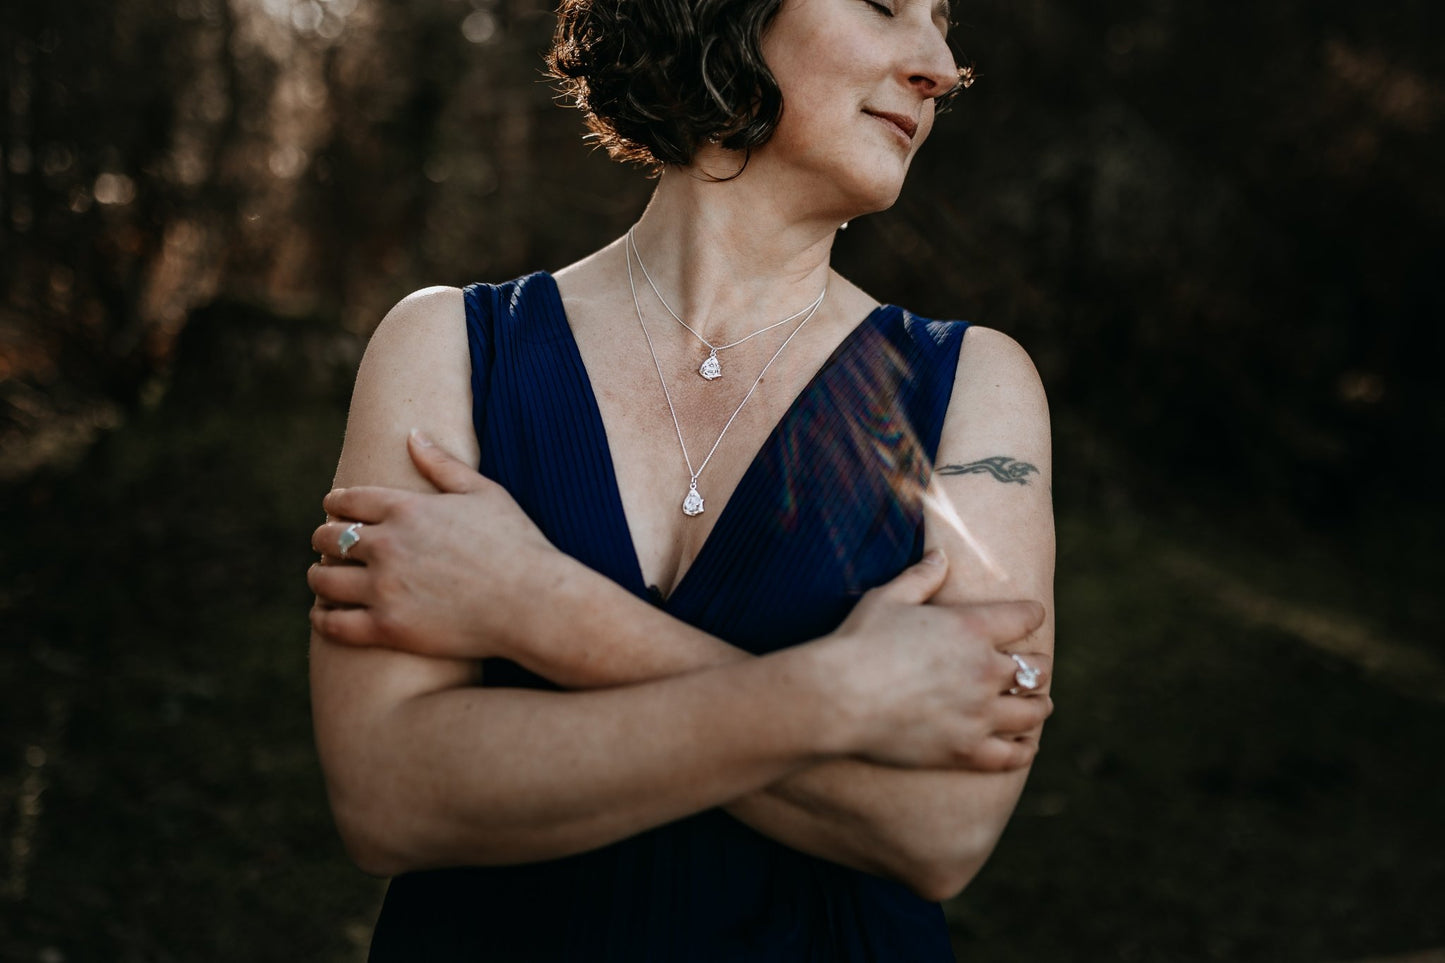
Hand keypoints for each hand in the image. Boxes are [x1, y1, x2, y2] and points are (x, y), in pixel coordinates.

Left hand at [308, 430, 560, 661]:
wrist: (534, 603)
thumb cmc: (517, 545)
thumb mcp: (484, 493)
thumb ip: (442, 464)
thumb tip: (412, 434)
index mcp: (408, 508)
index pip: (349, 499)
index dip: (336, 503)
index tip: (333, 508)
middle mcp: (388, 545)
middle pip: (330, 537)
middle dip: (324, 538)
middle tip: (327, 544)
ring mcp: (384, 588)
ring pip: (324, 580)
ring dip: (319, 576)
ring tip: (324, 578)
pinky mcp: (388, 628)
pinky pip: (334, 623)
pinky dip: (322, 617)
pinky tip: (325, 614)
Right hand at [823, 552, 1051, 771]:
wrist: (837, 697)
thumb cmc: (859, 642)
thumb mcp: (888, 598)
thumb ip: (921, 577)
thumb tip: (941, 555)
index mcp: (971, 627)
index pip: (1025, 617)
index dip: (1031, 614)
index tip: (1031, 616)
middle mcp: (985, 670)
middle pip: (1037, 667)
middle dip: (1037, 664)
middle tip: (1033, 667)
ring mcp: (978, 714)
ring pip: (1033, 711)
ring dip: (1039, 705)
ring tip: (1038, 704)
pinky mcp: (965, 750)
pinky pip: (1012, 756)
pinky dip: (1024, 749)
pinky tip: (1025, 745)